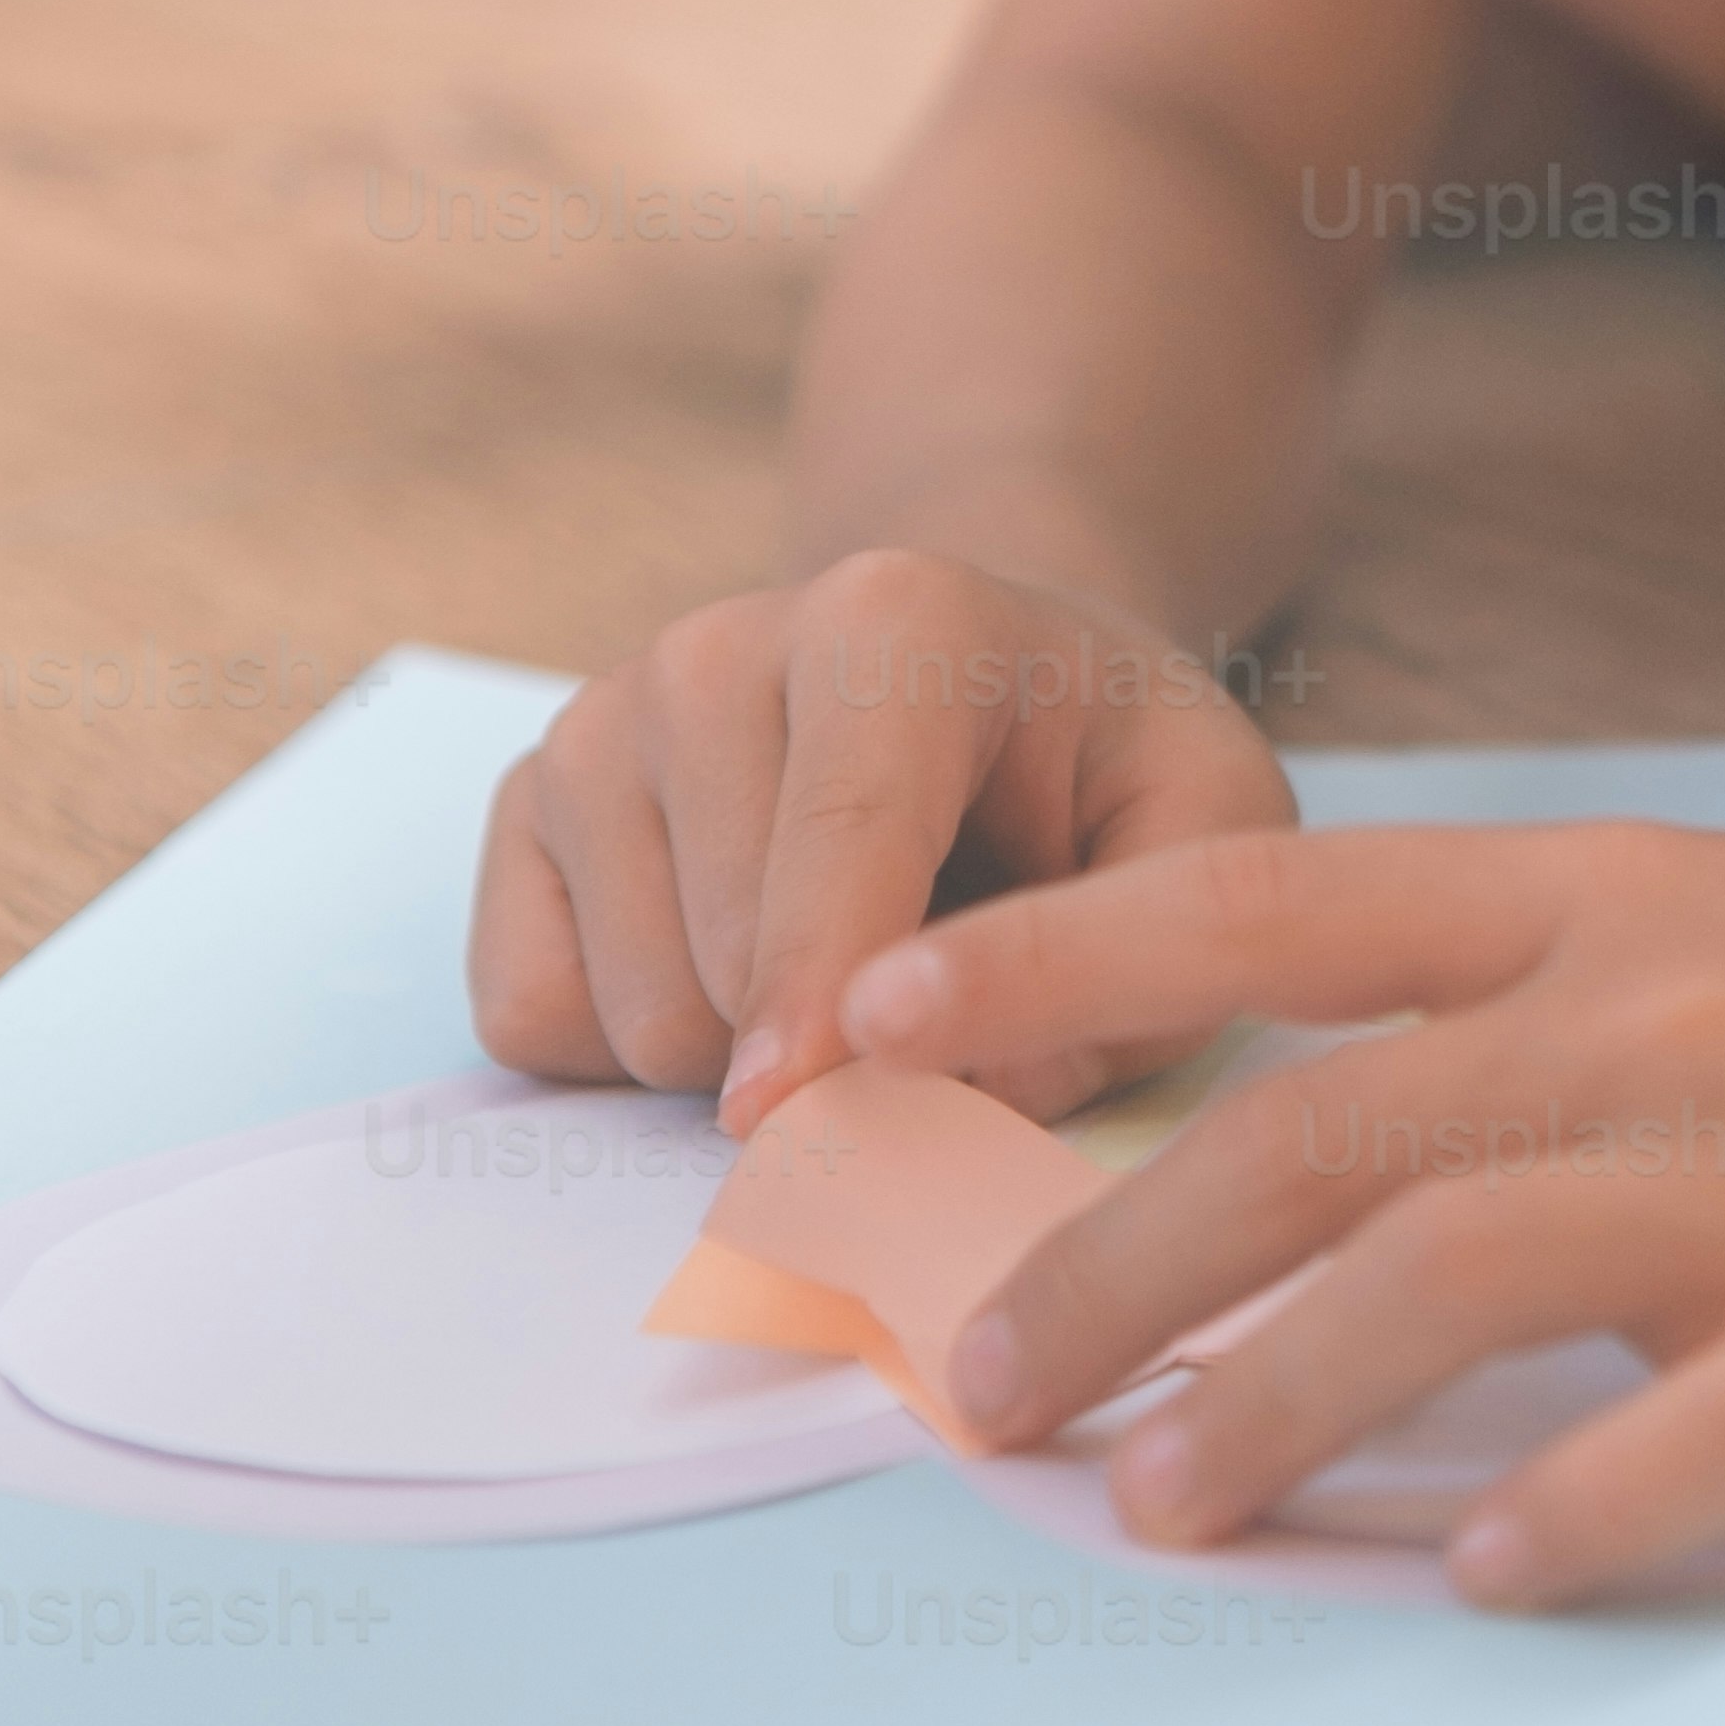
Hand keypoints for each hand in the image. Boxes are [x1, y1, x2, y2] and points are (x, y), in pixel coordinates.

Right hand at [466, 547, 1298, 1131]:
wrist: (971, 677)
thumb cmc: (1094, 764)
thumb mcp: (1202, 826)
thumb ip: (1137, 960)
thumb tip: (978, 1093)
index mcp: (891, 619)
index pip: (843, 838)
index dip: (820, 990)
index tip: (794, 1106)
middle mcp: (714, 647)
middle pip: (728, 960)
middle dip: (831, 1048)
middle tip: (928, 995)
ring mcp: (599, 720)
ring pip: (633, 1009)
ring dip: (742, 1054)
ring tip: (841, 964)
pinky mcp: (522, 803)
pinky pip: (532, 1014)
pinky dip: (627, 1047)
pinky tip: (731, 967)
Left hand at [828, 776, 1724, 1600]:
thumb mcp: (1694, 911)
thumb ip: (1481, 998)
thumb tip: (1240, 1107)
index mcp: (1590, 901)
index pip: (1263, 903)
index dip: (1051, 956)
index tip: (867, 1027)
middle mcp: (1651, 1022)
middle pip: (1320, 1134)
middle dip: (1110, 1266)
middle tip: (967, 1383)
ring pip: (1470, 1271)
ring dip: (1280, 1398)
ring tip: (1152, 1511)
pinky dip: (1595, 1498)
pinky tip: (1482, 1573)